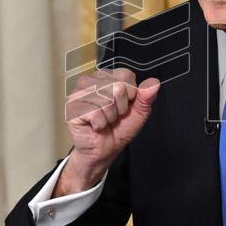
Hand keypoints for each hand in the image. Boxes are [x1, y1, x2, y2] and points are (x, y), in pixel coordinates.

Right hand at [58, 69, 159, 194]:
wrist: (104, 150)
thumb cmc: (119, 129)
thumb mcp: (139, 113)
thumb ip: (146, 97)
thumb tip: (154, 83)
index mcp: (108, 76)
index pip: (126, 75)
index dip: (131, 94)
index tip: (125, 106)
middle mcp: (91, 80)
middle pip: (117, 87)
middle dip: (120, 107)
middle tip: (113, 116)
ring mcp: (79, 92)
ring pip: (106, 100)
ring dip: (110, 117)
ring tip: (104, 120)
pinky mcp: (71, 107)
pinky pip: (95, 113)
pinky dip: (100, 124)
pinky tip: (95, 125)